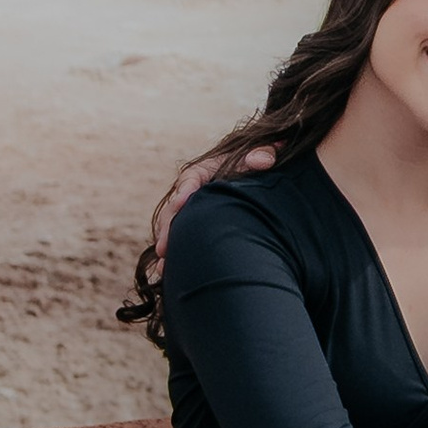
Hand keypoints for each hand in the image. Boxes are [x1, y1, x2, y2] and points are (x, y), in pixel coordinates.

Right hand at [150, 140, 275, 258]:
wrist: (256, 179)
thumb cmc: (259, 164)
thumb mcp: (263, 155)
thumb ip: (264, 153)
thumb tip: (263, 160)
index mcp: (205, 170)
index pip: (191, 178)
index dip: (185, 190)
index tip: (182, 202)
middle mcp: (191, 191)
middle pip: (175, 208)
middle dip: (169, 227)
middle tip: (164, 246)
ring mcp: (190, 211)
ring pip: (173, 228)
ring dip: (168, 246)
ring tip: (163, 268)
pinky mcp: (192, 227)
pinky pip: (179, 241)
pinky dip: (175, 256)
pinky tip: (169, 274)